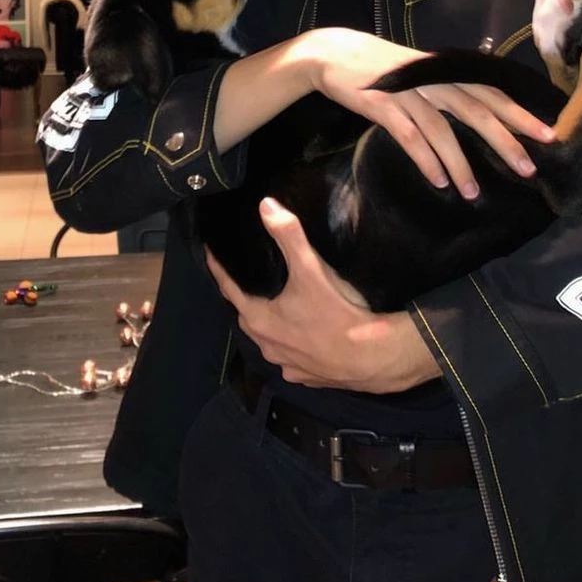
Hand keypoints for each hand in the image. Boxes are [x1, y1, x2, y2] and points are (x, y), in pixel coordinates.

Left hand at [206, 198, 440, 390]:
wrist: (371, 357)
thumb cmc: (336, 313)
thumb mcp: (311, 269)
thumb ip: (288, 235)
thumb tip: (265, 205)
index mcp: (259, 319)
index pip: (229, 289)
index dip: (219, 269)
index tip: (210, 253)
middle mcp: (266, 345)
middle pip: (247, 315)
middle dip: (244, 296)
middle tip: (246, 277)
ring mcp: (285, 364)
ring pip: (268, 339)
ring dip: (268, 323)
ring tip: (275, 303)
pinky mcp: (305, 377)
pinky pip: (289, 358)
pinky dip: (290, 344)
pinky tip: (302, 335)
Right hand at [303, 27, 554, 196]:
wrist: (332, 54)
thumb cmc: (381, 69)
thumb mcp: (419, 73)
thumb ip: (447, 88)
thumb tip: (481, 112)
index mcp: (445, 71)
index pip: (490, 92)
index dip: (519, 112)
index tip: (548, 133)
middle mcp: (432, 79)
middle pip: (477, 110)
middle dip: (505, 140)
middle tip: (528, 168)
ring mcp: (407, 92)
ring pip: (443, 130)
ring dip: (460, 164)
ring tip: (474, 193)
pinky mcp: (382, 105)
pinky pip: (410, 137)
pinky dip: (426, 160)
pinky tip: (438, 182)